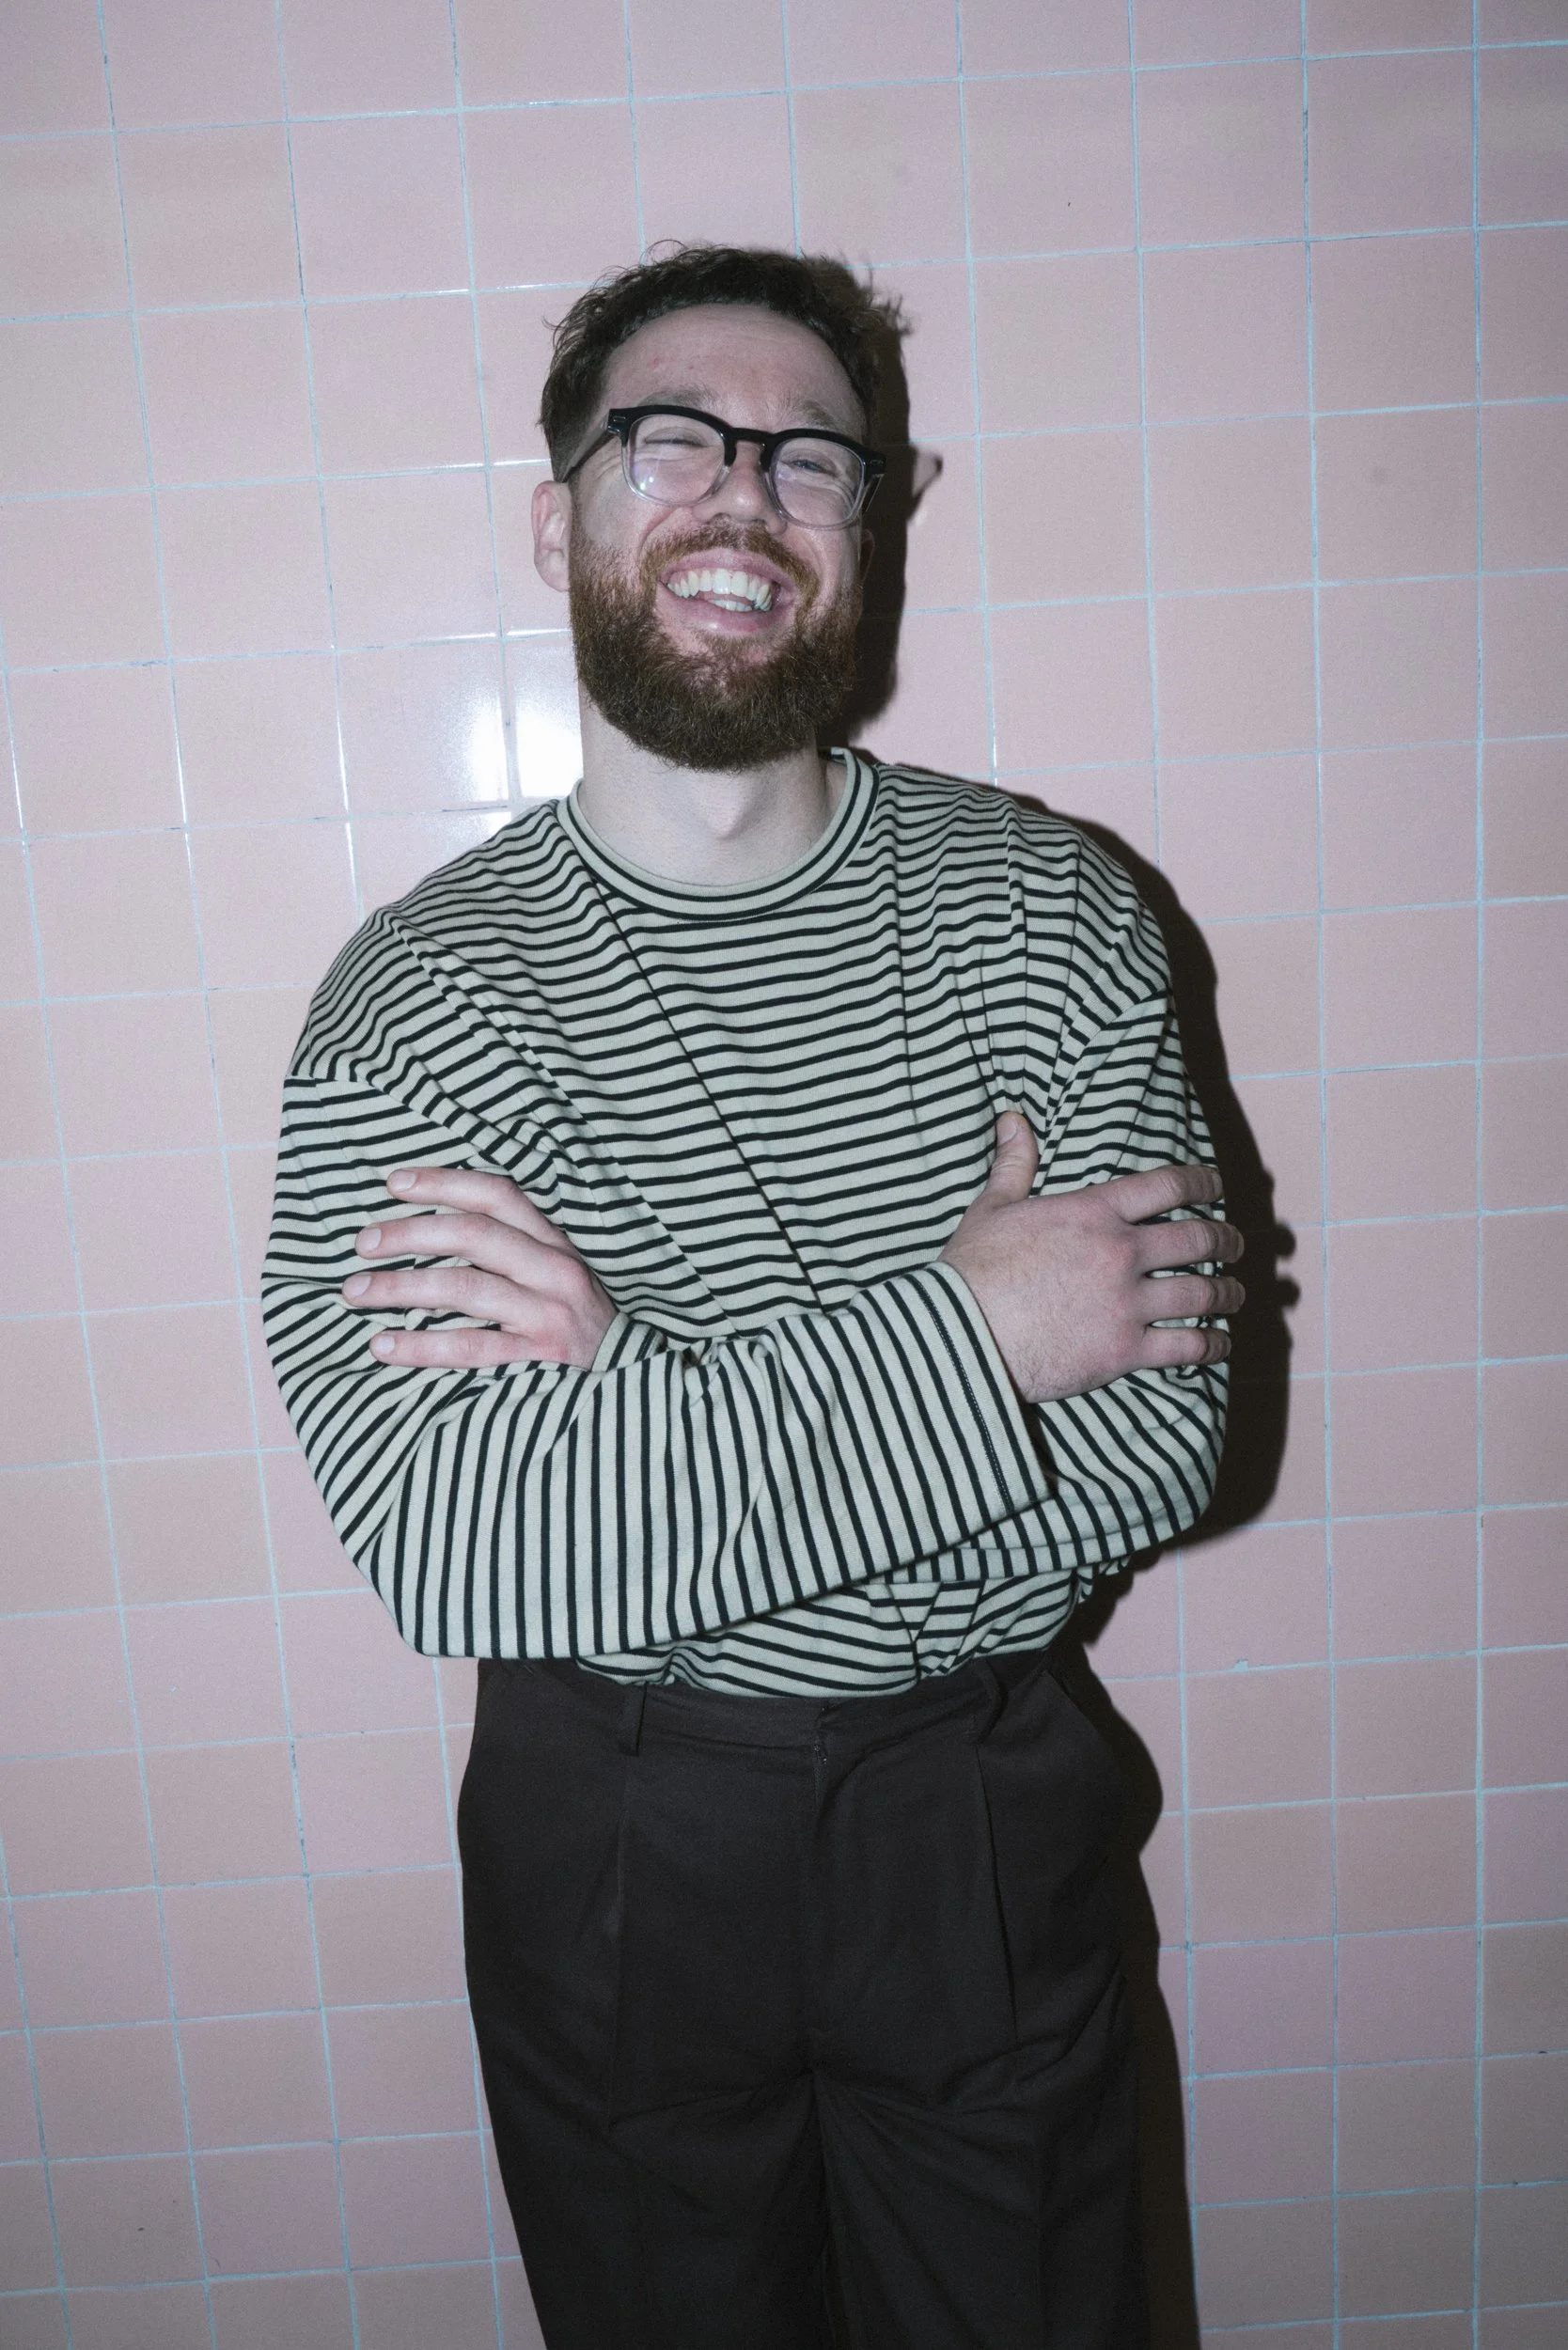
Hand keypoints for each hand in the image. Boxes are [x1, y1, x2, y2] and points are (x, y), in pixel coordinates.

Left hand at [342, 1167, 615, 1368]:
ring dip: (400, 1287)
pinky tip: (383, 1347)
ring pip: (463, 1288)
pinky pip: (469, 1347)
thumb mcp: (557, 1276)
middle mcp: (554, 1271)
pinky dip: (420, 1345)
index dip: (442, 1182)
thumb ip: (513, 1251)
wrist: (627, 1385)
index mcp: (555, 1244)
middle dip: (408, 1234)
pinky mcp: (538, 1361)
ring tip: (355, 1293)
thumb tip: (432, 1231)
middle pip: (472, 1234)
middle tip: (362, 1244)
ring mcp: (548, 1315)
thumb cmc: (576, 1327)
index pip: (497, 1195)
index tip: (393, 1183)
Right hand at [939, 1114, 1243, 1403]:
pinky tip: (1220, 1343)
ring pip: (1201, 1293)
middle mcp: (1120, 1252)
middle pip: (1197, 1239)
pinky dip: (1212, 1345)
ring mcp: (1127, 1303)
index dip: (1201, 1182)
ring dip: (1227, 1294)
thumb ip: (1014, 1164)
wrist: (962, 1335)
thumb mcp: (991, 1208)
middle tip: (1237, 1244)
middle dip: (1226, 1240)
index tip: (1216, 1186)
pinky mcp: (1124, 1351)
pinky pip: (1186, 1346)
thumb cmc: (972, 1270)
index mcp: (1093, 1212)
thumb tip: (1012, 1119)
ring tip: (1235, 1295)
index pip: (1165, 1186)